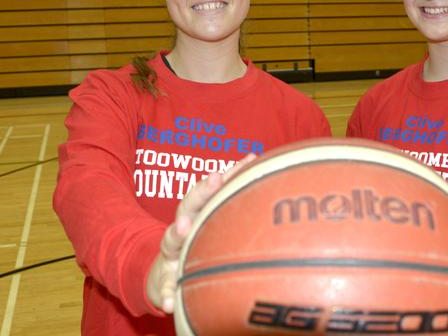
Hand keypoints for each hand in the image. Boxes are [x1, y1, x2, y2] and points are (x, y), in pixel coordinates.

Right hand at [146, 154, 255, 312]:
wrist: (160, 278)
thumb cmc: (195, 246)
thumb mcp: (210, 227)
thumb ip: (233, 210)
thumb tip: (270, 184)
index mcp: (197, 215)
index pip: (211, 191)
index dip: (225, 176)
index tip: (243, 162)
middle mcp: (181, 230)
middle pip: (189, 206)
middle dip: (202, 192)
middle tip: (216, 178)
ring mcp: (170, 255)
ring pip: (171, 240)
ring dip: (177, 233)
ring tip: (184, 227)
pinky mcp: (164, 283)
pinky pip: (166, 289)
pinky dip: (168, 294)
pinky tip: (172, 302)